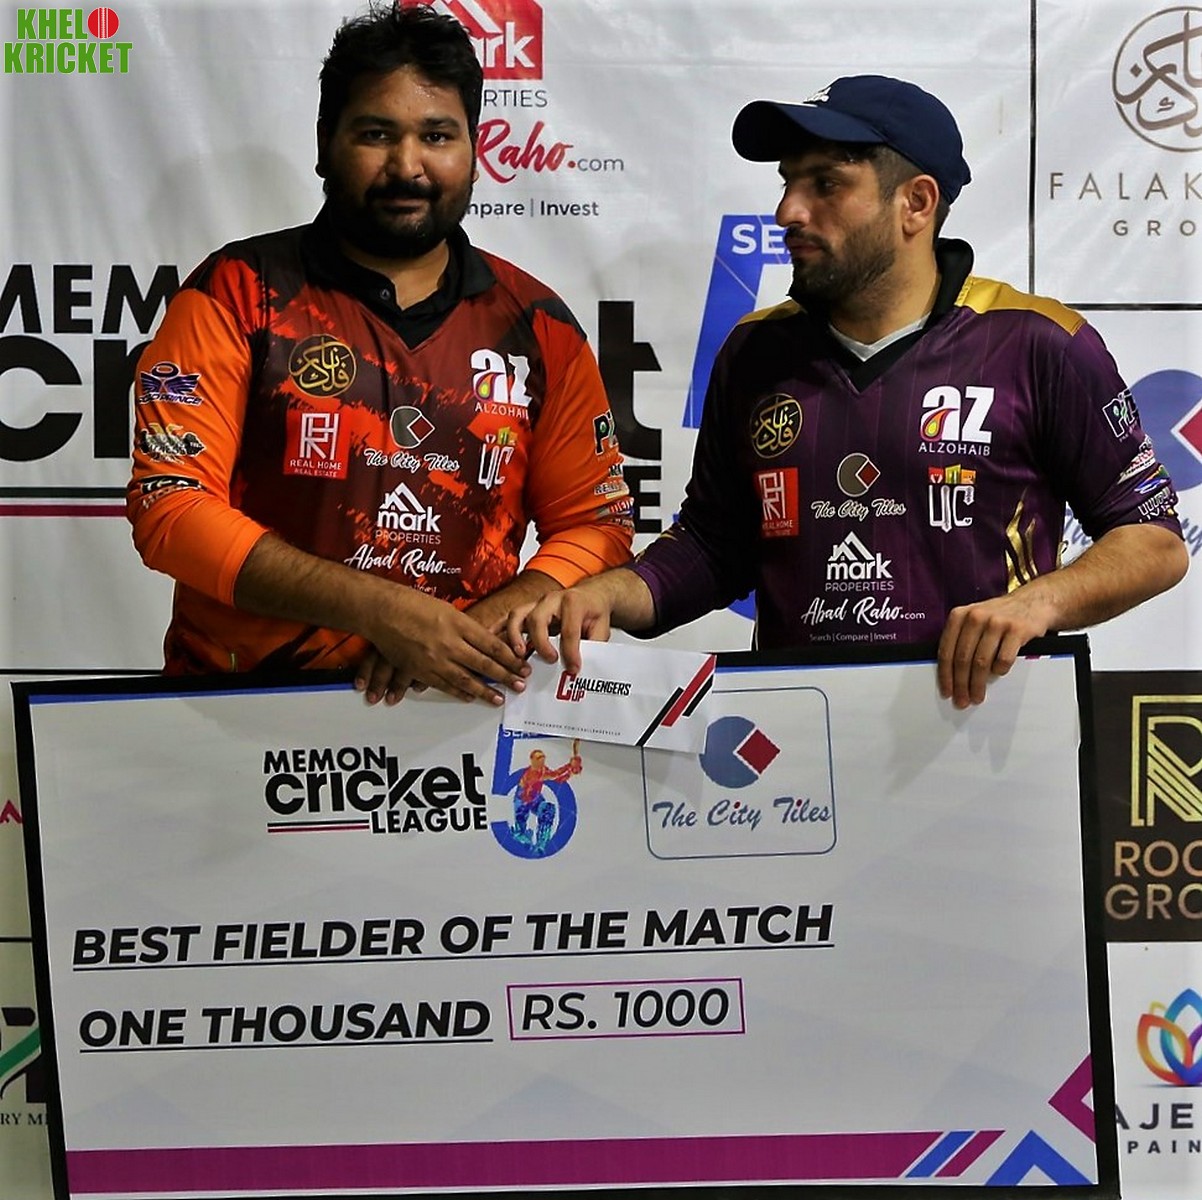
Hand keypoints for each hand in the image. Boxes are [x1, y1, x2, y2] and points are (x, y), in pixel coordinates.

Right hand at [356, 588, 530, 705]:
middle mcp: (449, 643)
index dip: (510, 658)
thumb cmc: (413, 604)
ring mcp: (434, 659)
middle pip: (484, 664)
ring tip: (499, 699)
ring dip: (485, 691)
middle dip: (505, 676)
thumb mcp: (447, 609)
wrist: (381, 611)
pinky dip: (459, 692)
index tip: (523, 666)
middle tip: (520, 686)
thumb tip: (487, 642)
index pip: (492, 645)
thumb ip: (466, 627)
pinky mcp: (420, 670)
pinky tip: (471, 697)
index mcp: (458, 623)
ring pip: (465, 680)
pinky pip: (443, 685)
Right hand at [506, 585, 616, 674]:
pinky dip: (498, 630)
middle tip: (549, 660)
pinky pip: (508, 619)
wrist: (590, 595)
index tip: (573, 668)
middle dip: (540, 642)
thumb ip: (594, 645)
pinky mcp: (526, 610)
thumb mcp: (602, 628)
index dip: (571, 651)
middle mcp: (551, 599)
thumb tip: (580, 667)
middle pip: (537, 618)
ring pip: (518, 615)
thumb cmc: (593, 611)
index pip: (569, 629)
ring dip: (515, 637)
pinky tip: (492, 643)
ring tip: (519, 655)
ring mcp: (535, 603)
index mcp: (573, 602)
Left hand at [936, 588, 1054, 707]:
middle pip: (962, 659)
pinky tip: (998, 673)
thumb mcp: (974, 620)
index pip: (946, 651)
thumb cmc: (998, 617)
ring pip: (981, 662)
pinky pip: (1004, 659)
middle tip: (962, 700)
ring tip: (977, 696)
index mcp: (959, 615)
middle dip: (961, 685)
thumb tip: (949, 675)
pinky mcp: (1017, 629)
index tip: (946, 692)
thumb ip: (960, 640)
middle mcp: (975, 616)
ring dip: (978, 684)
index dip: (945, 675)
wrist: (1033, 601)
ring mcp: (996, 622)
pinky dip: (999, 671)